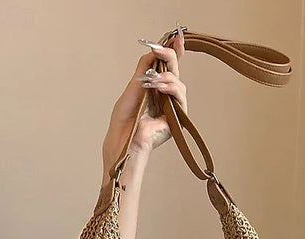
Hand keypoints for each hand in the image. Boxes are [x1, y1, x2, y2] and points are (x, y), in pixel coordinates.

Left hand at [102, 29, 186, 173]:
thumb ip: (144, 66)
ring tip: (154, 81)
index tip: (176, 36)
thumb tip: (154, 49)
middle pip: (174, 70)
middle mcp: (165, 95)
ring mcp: (172, 106)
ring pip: (179, 83)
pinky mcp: (178, 117)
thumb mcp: (134, 85)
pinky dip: (171, 88)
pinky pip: (180, 97)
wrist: (124, 136)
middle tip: (160, 50)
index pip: (167, 66)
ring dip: (167, 77)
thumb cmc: (125, 117)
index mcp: (155, 87)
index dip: (173, 51)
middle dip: (170, 56)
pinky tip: (160, 87)